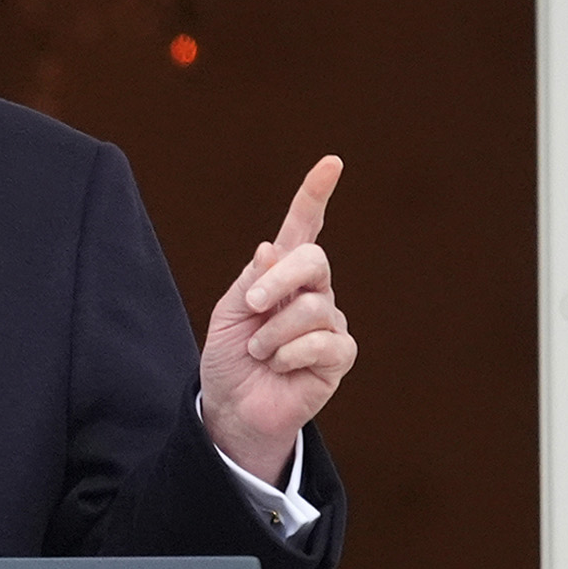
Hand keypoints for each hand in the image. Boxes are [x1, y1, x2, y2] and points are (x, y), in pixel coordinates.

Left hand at [199, 156, 355, 483]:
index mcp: (282, 274)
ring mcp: (329, 323)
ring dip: (273, 332)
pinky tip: (280, 367)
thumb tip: (271, 249)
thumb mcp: (228, 310)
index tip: (332, 163)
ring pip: (313, 307)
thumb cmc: (229, 355)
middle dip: (278, 280)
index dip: (316, 195)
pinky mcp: (339, 356)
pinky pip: (324, 342)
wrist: (232, 406)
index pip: (304, 228)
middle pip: (313, 261)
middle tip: (250, 306)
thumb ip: (251, 279)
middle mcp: (313, 293)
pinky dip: (290, 354)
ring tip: (260, 352)